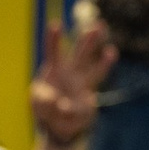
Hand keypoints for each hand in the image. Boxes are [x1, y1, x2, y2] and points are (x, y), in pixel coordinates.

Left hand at [29, 19, 113, 146]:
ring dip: (104, 62)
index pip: (54, 52)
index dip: (53, 40)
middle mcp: (72, 74)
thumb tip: (61, 104)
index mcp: (56, 70)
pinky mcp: (87, 104)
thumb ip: (45, 100)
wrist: (58, 124)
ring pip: (95, 72)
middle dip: (89, 41)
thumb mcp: (37, 102)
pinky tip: (65, 112)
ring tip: (111, 51)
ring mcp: (83, 88)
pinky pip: (81, 107)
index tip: (55, 25)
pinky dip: (71, 111)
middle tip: (98, 25)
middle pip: (81, 54)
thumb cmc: (45, 107)